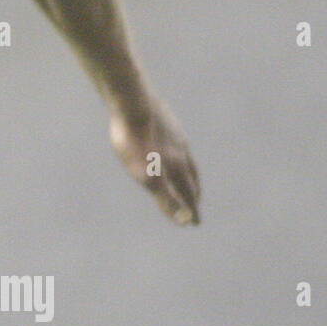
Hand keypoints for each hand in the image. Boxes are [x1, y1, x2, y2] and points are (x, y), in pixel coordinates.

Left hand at [109, 98, 199, 224]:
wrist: (132, 102)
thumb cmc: (134, 141)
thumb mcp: (147, 176)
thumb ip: (166, 198)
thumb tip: (184, 220)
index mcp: (177, 166)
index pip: (187, 194)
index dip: (190, 210)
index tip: (194, 223)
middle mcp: (181, 152)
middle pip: (190, 178)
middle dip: (192, 194)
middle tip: (194, 204)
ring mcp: (174, 135)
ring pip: (185, 159)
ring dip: (188, 173)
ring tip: (186, 178)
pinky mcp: (165, 121)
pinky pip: (175, 142)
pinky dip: (178, 153)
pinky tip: (169, 149)